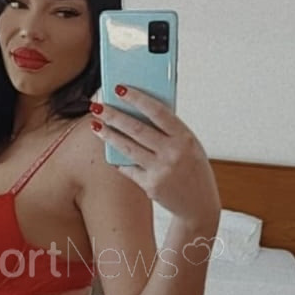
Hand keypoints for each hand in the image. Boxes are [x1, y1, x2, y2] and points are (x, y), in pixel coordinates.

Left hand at [90, 85, 219, 228]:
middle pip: (137, 129)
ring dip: (109, 135)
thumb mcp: (189, 146)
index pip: (158, 112)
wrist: (199, 205)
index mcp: (185, 138)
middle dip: (114, 116)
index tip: (119, 89)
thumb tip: (139, 110)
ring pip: (127, 148)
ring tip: (96, 125)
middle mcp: (173, 153)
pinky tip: (110, 150)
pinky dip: (119, 159)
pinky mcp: (150, 186)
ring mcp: (161, 170)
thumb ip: (170, 131)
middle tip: (97, 106)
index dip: (137, 98)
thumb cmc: (192, 169)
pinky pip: (128, 168)